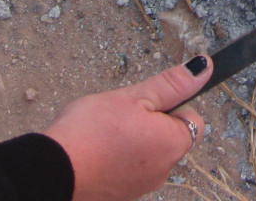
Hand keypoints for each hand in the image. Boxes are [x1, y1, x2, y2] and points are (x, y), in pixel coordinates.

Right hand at [44, 56, 211, 200]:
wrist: (51, 171)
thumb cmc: (91, 132)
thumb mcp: (134, 96)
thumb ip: (172, 84)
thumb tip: (203, 67)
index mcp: (173, 145)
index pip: (191, 118)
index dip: (169, 105)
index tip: (144, 102)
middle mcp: (163, 171)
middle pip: (167, 136)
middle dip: (148, 122)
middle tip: (120, 115)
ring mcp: (140, 187)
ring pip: (146, 152)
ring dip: (131, 139)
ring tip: (104, 132)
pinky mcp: (119, 195)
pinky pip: (127, 168)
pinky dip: (116, 158)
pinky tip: (96, 150)